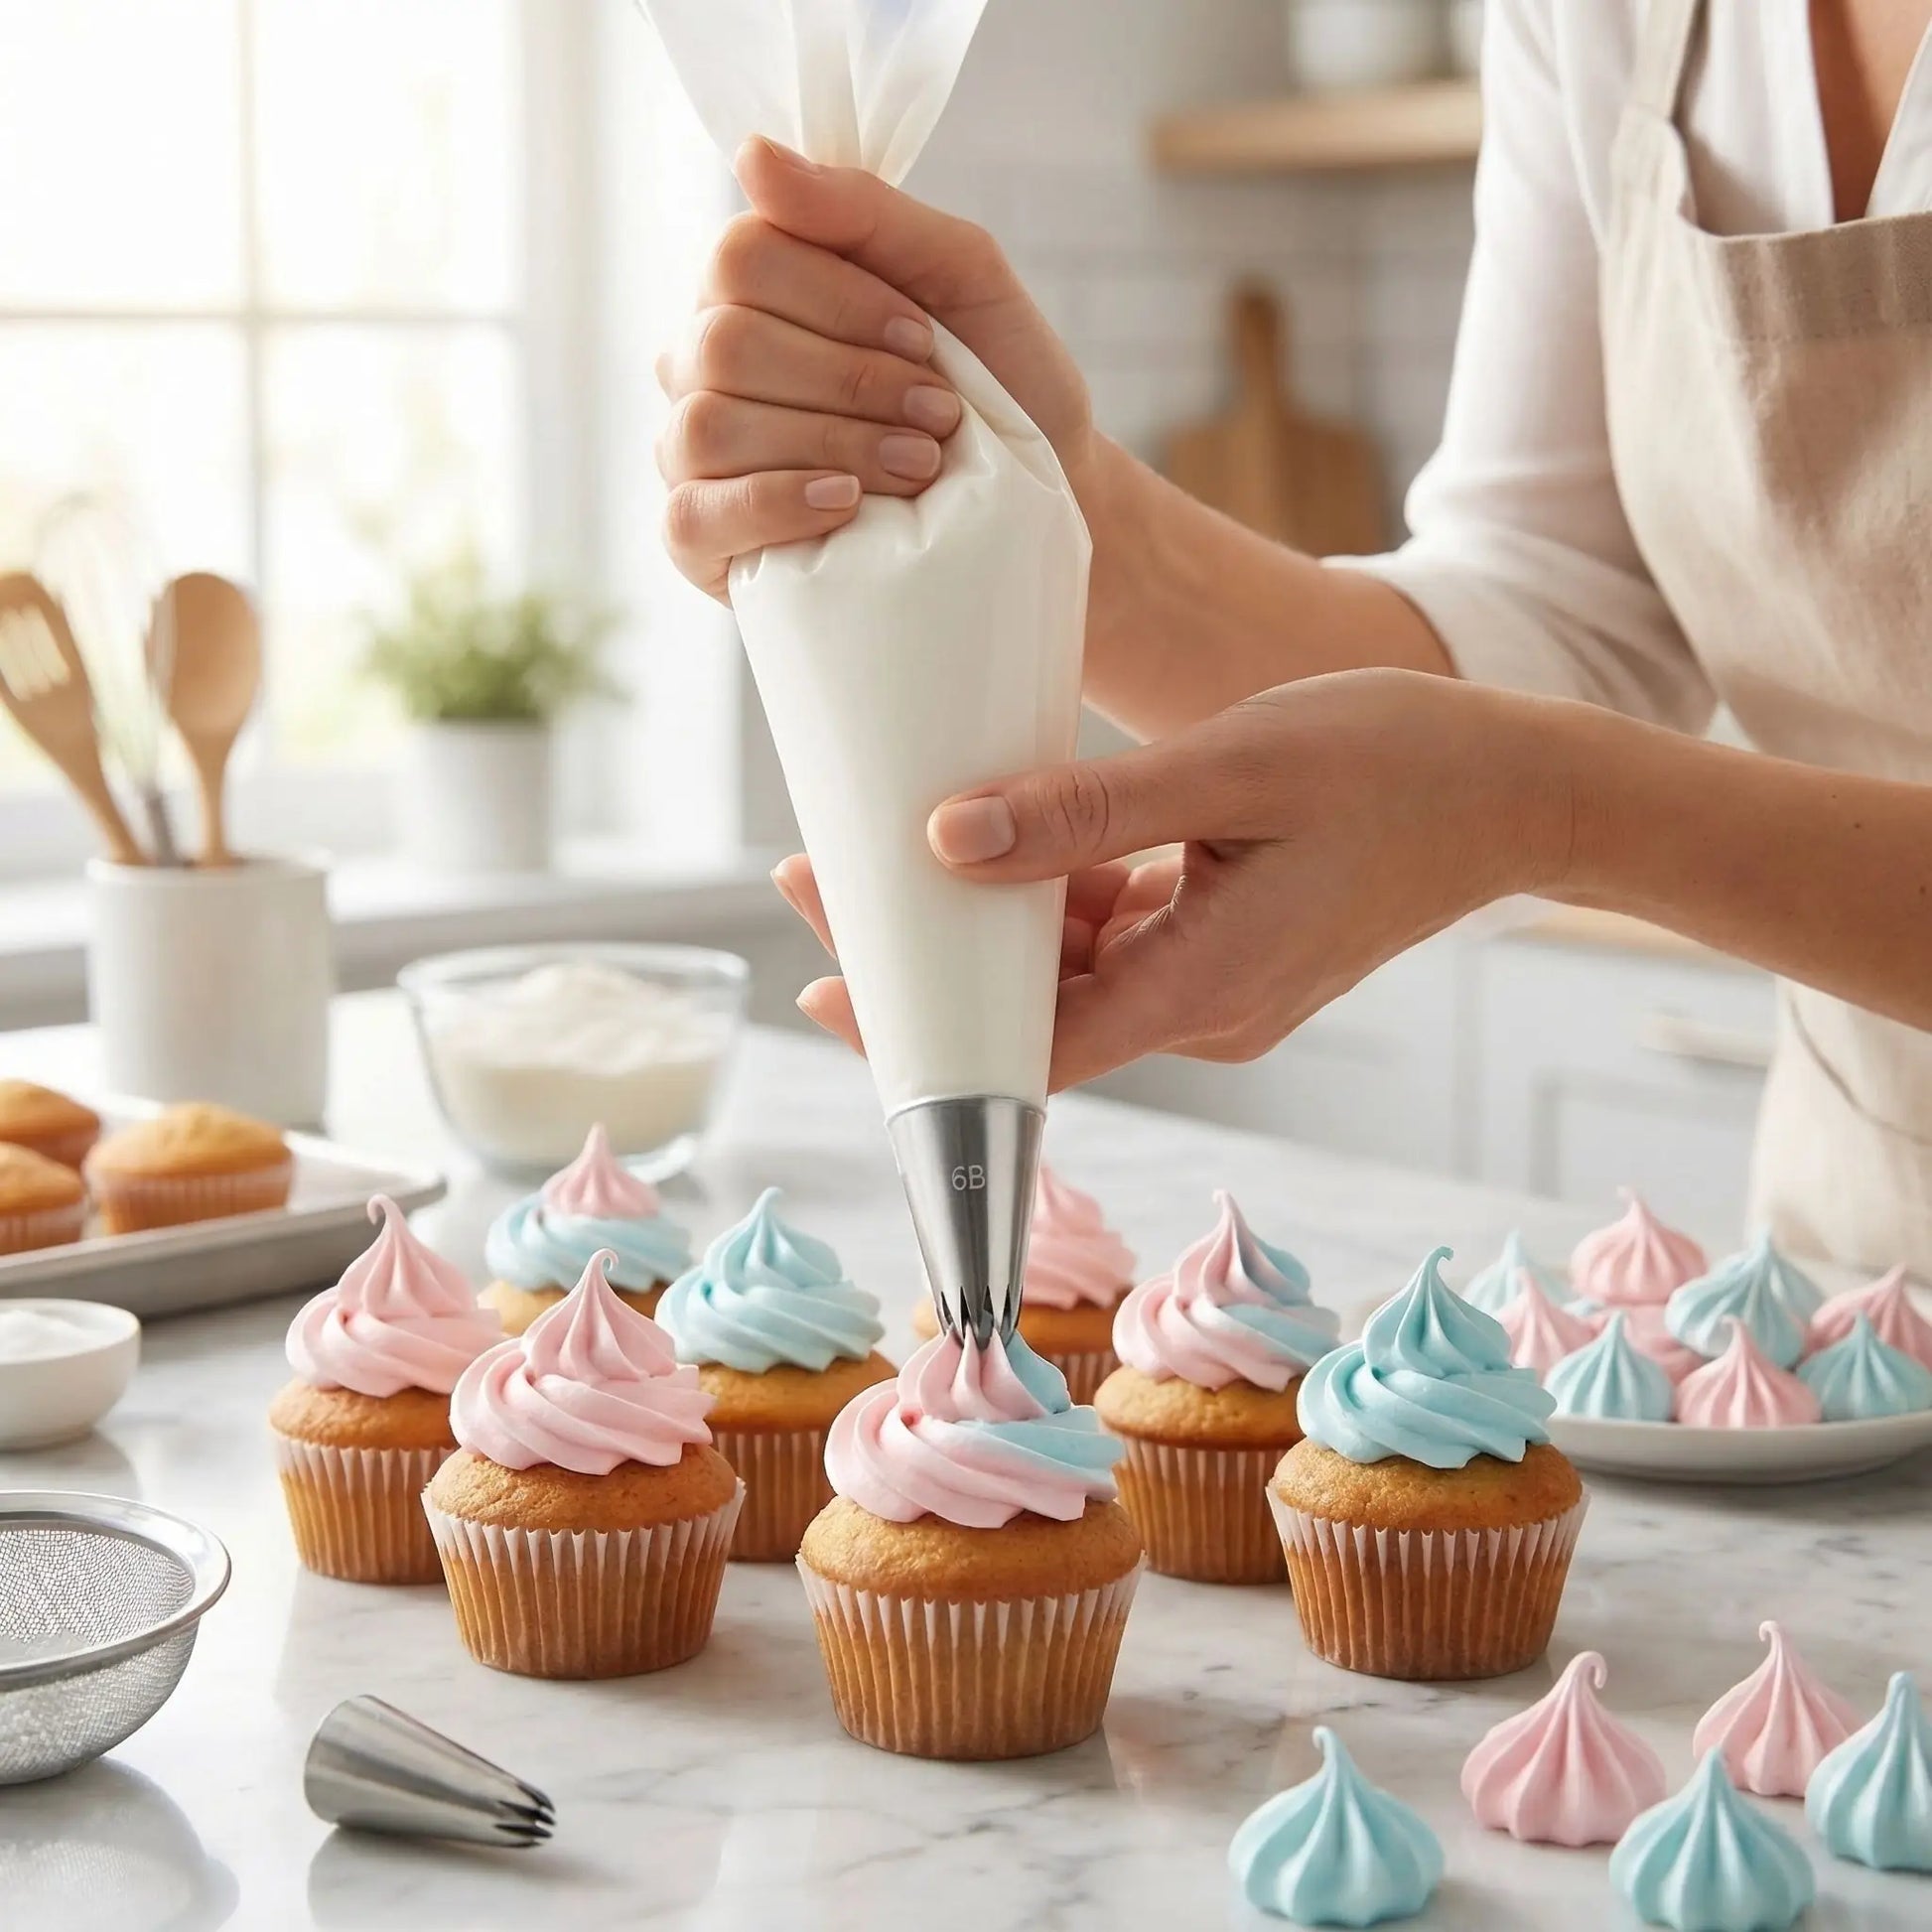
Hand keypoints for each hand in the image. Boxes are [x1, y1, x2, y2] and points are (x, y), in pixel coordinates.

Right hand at [656, 137, 1095, 599]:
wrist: (1042, 503)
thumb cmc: (999, 385)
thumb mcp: (961, 274)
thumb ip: (863, 210)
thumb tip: (751, 154)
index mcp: (754, 288)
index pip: (740, 258)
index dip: (838, 301)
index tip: (926, 340)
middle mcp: (706, 363)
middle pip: (726, 344)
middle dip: (852, 382)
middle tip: (937, 418)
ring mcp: (693, 453)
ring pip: (711, 427)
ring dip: (832, 444)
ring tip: (918, 466)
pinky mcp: (701, 541)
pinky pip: (693, 516)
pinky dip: (775, 505)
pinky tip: (845, 504)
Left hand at [775, 671, 1571, 1087]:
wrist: (1523, 789)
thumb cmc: (1397, 764)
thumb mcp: (1230, 770)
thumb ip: (1087, 814)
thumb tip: (947, 841)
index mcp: (1201, 989)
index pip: (1026, 1053)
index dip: (920, 1034)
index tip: (826, 984)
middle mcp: (1202, 1010)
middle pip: (1031, 1011)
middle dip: (928, 952)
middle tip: (826, 873)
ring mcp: (1217, 984)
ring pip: (1069, 969)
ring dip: (989, 913)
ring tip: (900, 838)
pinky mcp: (1228, 948)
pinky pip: (1117, 935)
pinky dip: (1060, 893)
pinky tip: (1014, 827)